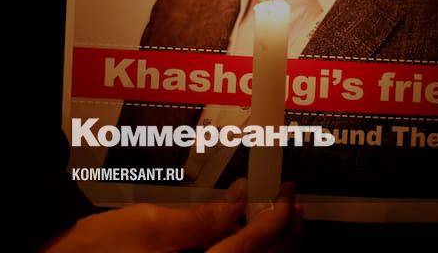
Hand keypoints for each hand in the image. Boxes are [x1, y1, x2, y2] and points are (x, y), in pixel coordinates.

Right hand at [43, 179, 301, 252]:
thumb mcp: (146, 225)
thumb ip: (200, 218)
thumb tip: (238, 203)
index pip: (254, 247)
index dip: (278, 216)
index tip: (287, 192)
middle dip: (283, 235)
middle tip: (291, 203)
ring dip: (272, 250)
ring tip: (280, 222)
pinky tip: (246, 243)